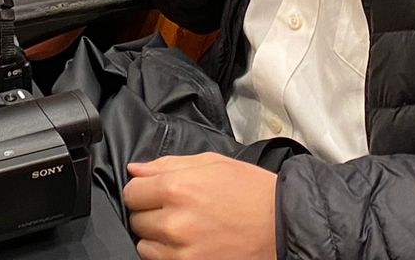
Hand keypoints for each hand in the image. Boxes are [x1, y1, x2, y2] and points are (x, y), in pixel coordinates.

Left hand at [123, 153, 277, 259]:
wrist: (282, 226)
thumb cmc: (251, 191)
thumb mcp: (211, 163)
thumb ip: (167, 164)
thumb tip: (135, 169)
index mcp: (177, 187)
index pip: (131, 192)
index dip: (141, 189)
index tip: (152, 191)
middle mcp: (175, 222)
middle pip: (136, 219)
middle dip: (149, 212)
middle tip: (173, 208)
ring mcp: (182, 251)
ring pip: (144, 244)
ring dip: (156, 236)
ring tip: (182, 226)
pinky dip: (168, 254)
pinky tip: (188, 242)